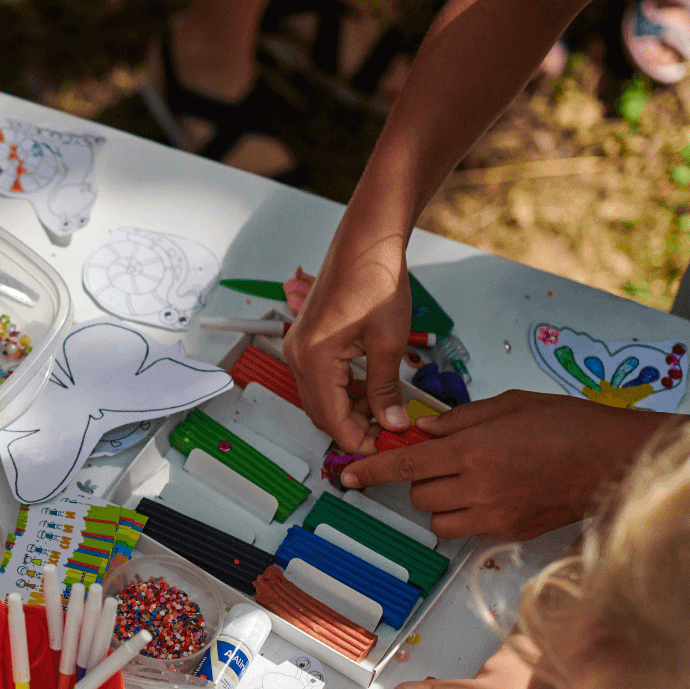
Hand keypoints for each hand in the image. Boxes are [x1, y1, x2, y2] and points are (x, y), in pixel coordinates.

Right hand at [283, 220, 411, 455]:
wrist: (366, 241)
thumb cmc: (375, 279)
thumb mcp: (388, 342)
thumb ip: (386, 390)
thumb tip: (392, 423)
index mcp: (314, 359)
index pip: (331, 419)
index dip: (358, 439)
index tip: (384, 447)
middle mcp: (297, 356)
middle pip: (319, 413)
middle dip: (351, 428)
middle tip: (386, 433)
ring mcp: (298, 347)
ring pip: (318, 398)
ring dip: (347, 410)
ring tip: (383, 410)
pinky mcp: (306, 340)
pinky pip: (318, 379)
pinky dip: (341, 391)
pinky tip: (368, 388)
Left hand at [337, 390, 673, 539]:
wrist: (613, 461)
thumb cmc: (567, 425)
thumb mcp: (509, 405)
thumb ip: (459, 420)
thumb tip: (421, 430)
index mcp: (473, 450)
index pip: (406, 464)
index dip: (372, 471)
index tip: (349, 475)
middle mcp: (477, 487)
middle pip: (418, 494)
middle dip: (421, 479)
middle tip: (446, 462)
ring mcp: (493, 515)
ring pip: (436, 520)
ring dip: (439, 502)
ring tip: (467, 481)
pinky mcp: (508, 532)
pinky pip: (466, 530)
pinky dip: (465, 516)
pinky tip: (490, 495)